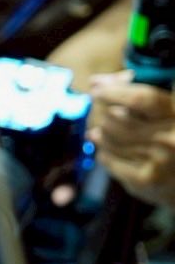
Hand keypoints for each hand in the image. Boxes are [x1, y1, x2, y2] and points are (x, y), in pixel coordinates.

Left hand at [87, 75, 174, 206]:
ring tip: (100, 129)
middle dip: (102, 111)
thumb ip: (138, 93)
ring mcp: (159, 161)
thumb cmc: (174, 134)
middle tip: (100, 108)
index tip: (98, 88)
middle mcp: (172, 138)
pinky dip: (103, 151)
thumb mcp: (168, 109)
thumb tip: (96, 82)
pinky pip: (108, 159)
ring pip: (109, 139)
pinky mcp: (145, 181)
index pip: (140, 98)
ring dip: (100, 131)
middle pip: (117, 119)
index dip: (114, 91)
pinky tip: (106, 148)